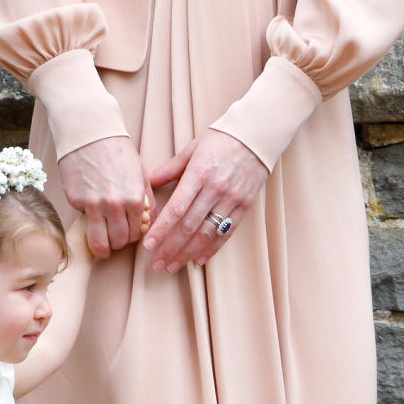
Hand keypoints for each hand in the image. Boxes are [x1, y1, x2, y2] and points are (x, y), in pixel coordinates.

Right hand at [58, 135, 155, 259]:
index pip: (136, 234)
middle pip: (118, 242)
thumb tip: (148, 223)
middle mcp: (114, 204)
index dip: (133, 236)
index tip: (128, 233)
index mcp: (134, 198)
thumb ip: (147, 200)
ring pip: (99, 243)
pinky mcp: (75, 201)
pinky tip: (90, 209)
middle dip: (118, 243)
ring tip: (103, 242)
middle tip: (116, 237)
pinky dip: (87, 221)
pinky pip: (83, 221)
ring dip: (103, 246)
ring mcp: (92, 204)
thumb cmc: (118, 151)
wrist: (91, 133)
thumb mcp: (141, 173)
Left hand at [143, 130, 268, 271]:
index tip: (147, 245)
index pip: (176, 208)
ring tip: (173, 266)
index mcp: (198, 174)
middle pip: (189, 226)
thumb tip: (148, 184)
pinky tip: (198, 260)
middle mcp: (214, 189)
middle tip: (156, 264)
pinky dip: (212, 249)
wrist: (255, 136)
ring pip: (206, 234)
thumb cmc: (219, 140)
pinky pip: (226, 232)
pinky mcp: (244, 206)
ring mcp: (231, 199)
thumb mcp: (191, 150)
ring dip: (188, 253)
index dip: (161, 230)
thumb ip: (169, 169)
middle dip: (170, 248)